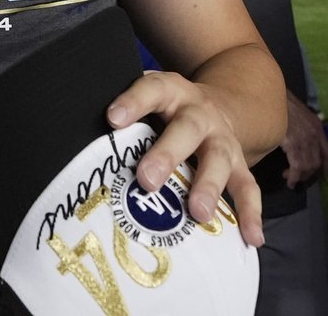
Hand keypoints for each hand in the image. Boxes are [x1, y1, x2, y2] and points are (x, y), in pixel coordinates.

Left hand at [107, 70, 265, 247]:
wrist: (226, 102)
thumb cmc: (169, 111)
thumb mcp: (152, 101)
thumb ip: (126, 116)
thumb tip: (75, 140)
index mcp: (172, 92)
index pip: (152, 90)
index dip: (134, 102)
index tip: (113, 119)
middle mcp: (200, 114)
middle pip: (187, 129)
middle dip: (168, 154)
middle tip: (147, 180)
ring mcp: (222, 139)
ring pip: (219, 159)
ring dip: (208, 185)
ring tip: (198, 212)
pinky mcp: (241, 163)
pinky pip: (248, 187)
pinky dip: (251, 212)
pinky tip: (251, 238)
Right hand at [280, 92, 327, 189]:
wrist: (273, 97)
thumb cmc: (283, 105)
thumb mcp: (301, 115)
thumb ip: (305, 128)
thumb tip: (303, 141)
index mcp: (317, 128)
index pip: (327, 152)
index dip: (327, 167)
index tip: (325, 177)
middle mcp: (314, 135)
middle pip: (316, 163)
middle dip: (308, 174)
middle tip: (298, 177)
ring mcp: (304, 139)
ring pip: (307, 166)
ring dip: (299, 176)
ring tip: (289, 176)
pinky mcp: (292, 143)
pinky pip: (296, 166)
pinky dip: (293, 177)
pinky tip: (288, 179)